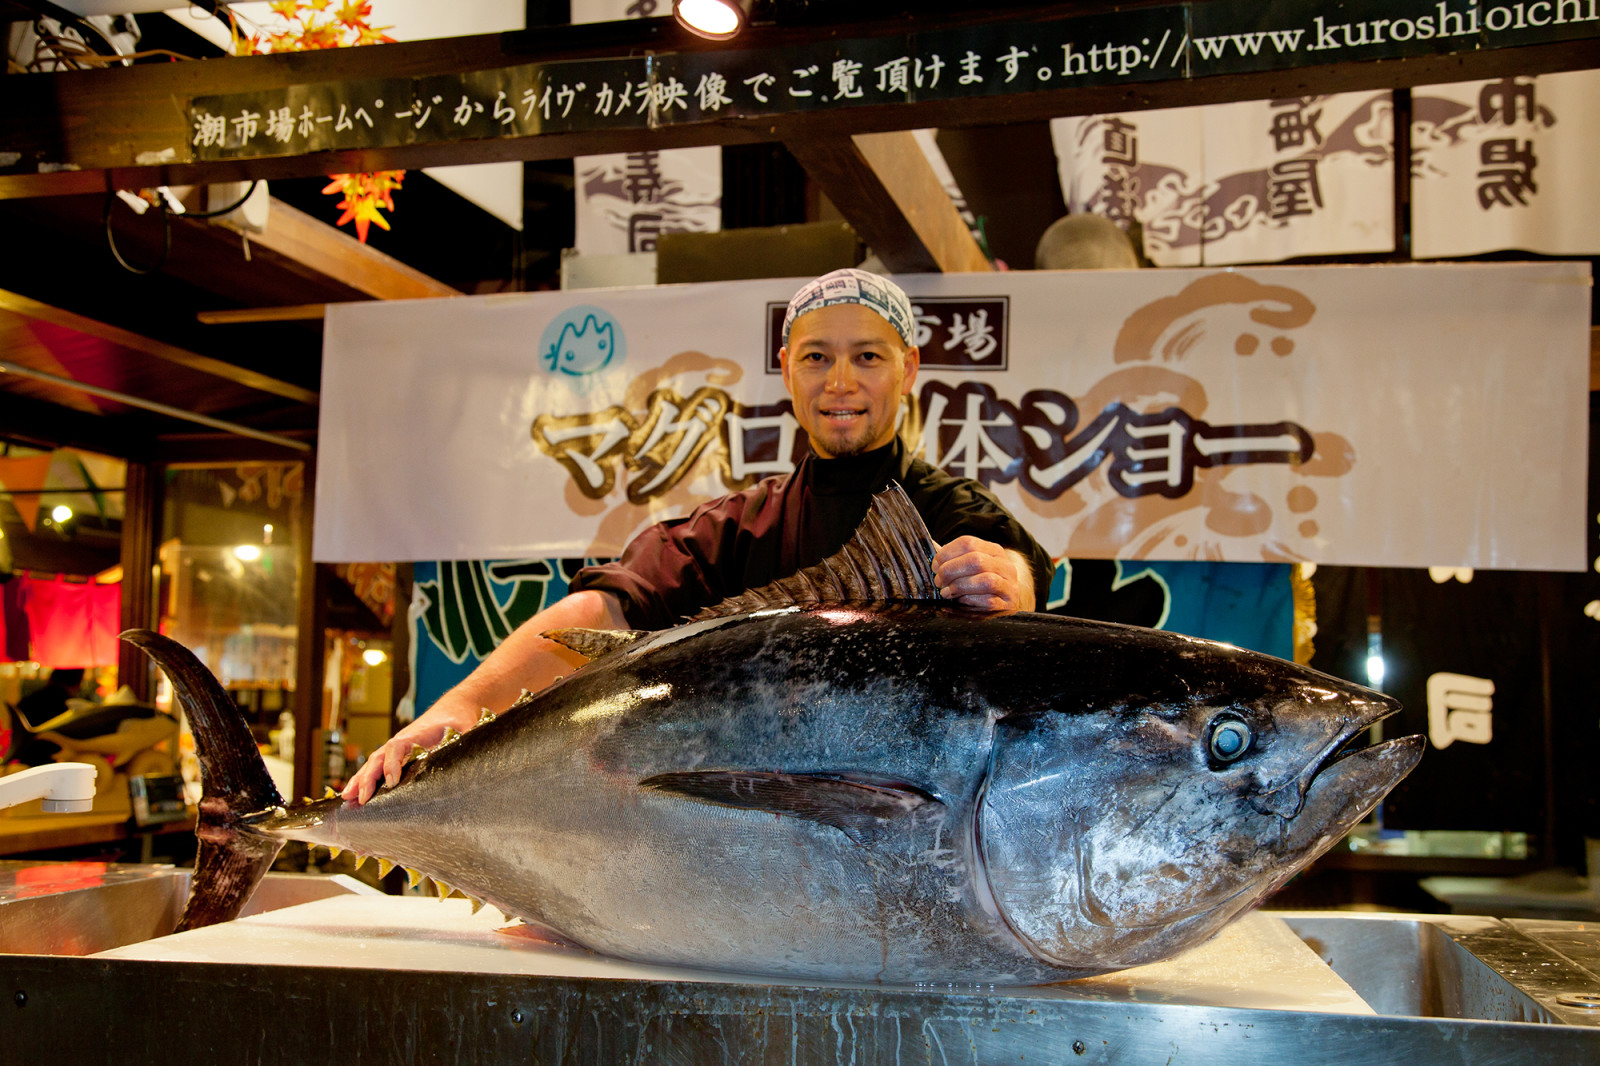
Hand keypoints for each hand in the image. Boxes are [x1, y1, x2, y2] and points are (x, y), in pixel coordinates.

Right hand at [341, 694, 481, 805]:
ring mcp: (397, 749)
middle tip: (360, 799)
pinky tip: (354, 796)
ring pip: (373, 764)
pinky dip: (364, 780)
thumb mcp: (466, 727)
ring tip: (346, 799)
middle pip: (378, 758)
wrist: (455, 708)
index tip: (392, 781)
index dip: (393, 763)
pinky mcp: (399, 757)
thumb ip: (466, 739)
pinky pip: (378, 768)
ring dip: (359, 780)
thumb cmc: (460, 718)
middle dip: (367, 778)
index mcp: (416, 734)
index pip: (397, 747)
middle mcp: (402, 741)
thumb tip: (469, 756)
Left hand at [932, 537, 1034, 611]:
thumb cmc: (980, 585)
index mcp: (994, 551)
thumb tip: (930, 546)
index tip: (934, 566)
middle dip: (950, 571)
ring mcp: (1010, 586)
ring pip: (985, 580)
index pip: (968, 543)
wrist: (1004, 606)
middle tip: (938, 581)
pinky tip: (961, 601)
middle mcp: (1005, 566)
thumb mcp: (969, 567)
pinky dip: (970, 601)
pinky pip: (989, 601)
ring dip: (959, 586)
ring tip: (946, 593)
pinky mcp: (1008, 604)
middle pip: (975, 560)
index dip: (946, 553)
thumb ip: (952, 558)